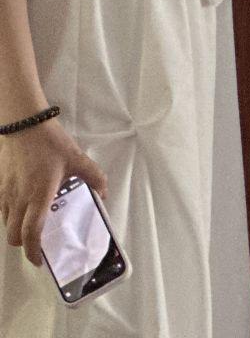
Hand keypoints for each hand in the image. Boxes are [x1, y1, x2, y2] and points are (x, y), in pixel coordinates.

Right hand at [0, 119, 107, 266]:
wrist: (23, 126)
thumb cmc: (51, 144)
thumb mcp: (78, 159)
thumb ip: (94, 178)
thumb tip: (102, 195)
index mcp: (39, 195)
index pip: (31, 232)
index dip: (33, 251)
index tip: (40, 260)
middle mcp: (19, 200)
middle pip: (13, 236)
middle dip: (24, 245)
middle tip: (39, 243)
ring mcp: (6, 195)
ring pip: (6, 225)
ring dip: (18, 231)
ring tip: (34, 225)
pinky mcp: (0, 188)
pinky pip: (3, 212)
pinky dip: (12, 218)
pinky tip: (26, 208)